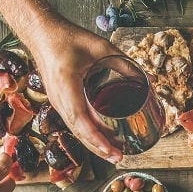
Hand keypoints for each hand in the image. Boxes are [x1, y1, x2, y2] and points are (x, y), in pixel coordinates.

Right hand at [26, 13, 124, 162]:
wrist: (42, 33)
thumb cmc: (67, 37)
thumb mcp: (100, 47)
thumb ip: (125, 63)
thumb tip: (151, 79)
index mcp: (66, 85)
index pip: (80, 119)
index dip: (96, 138)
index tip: (111, 150)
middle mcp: (59, 98)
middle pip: (78, 131)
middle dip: (98, 148)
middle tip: (118, 158)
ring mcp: (58, 102)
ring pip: (76, 131)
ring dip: (94, 145)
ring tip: (113, 155)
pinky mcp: (61, 102)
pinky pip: (75, 123)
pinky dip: (88, 135)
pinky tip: (102, 142)